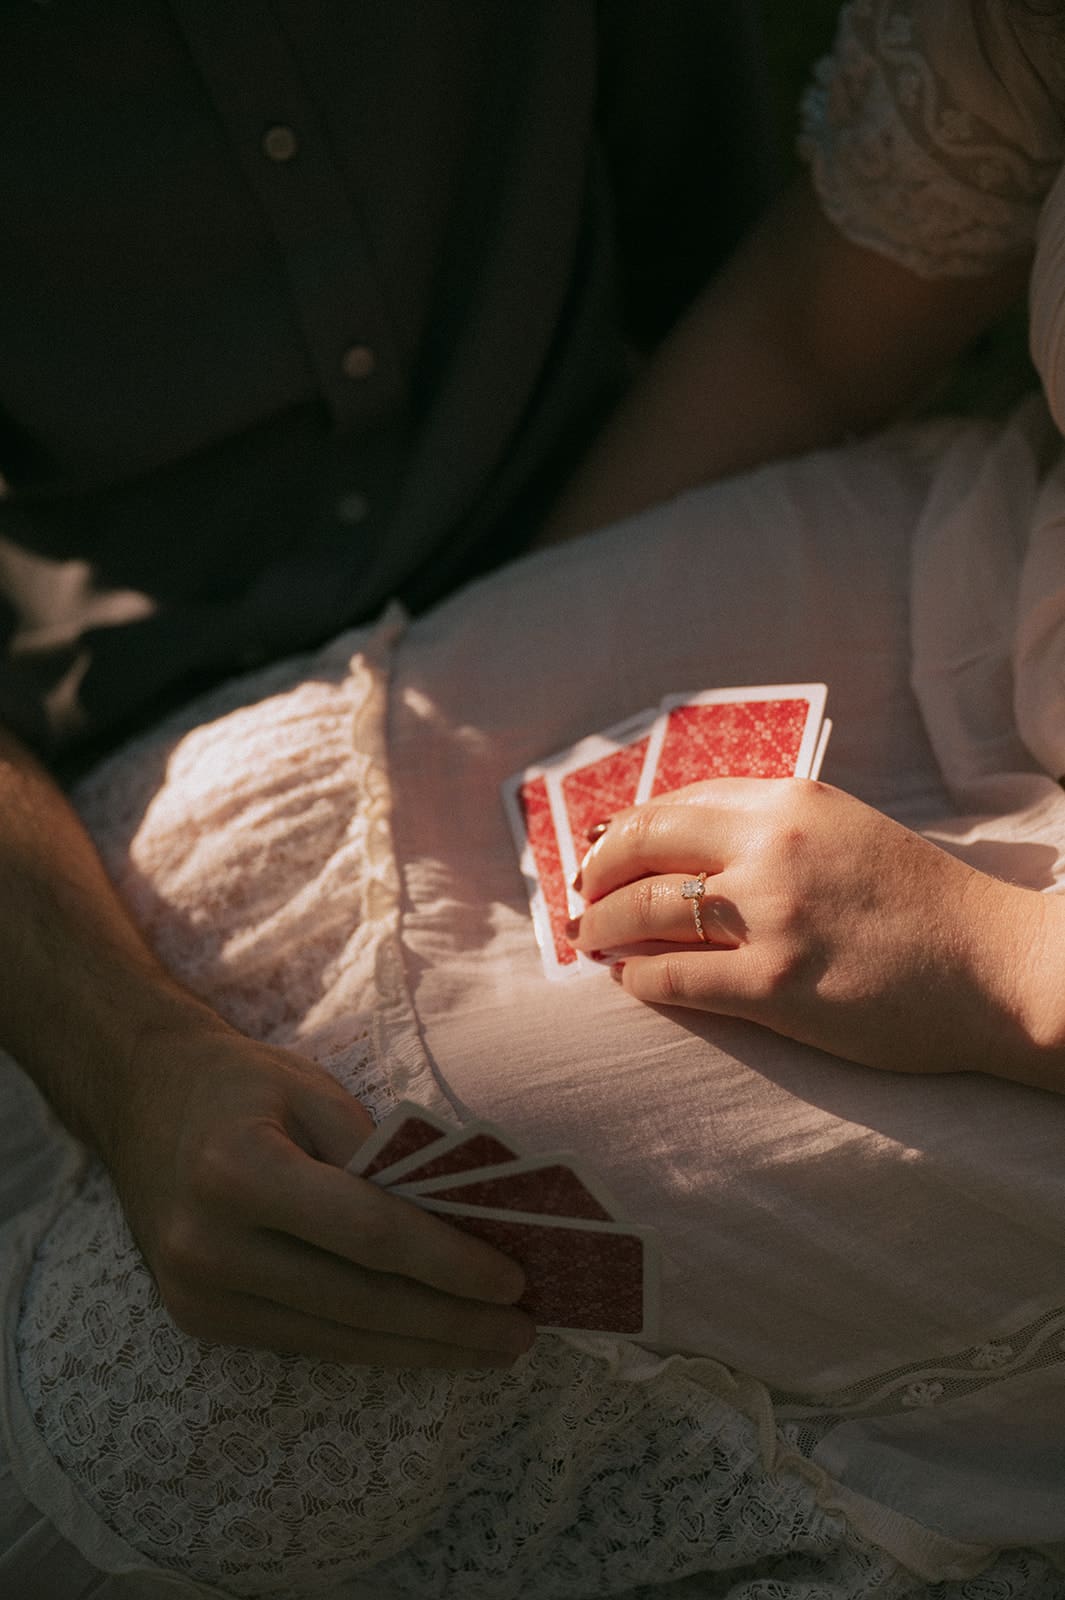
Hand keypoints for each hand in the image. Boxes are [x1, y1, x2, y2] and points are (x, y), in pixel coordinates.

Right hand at [103, 1015, 533, 1367]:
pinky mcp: (199, 1320)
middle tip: (521, 1333)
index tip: (511, 1281)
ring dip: (421, 1347)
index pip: (368, 1233)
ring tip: (490, 1347)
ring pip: (336, 1336)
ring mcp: (198, 1293)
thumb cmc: (239, 1085)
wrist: (140, 1101)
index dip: (446, 1263)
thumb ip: (379, 1153)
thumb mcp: (311, 1089)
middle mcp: (209, 1244)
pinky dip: (372, 1342)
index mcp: (239, 1172)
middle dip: (449, 1323)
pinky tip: (424, 1340)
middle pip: (358, 1300)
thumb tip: (461, 1220)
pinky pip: (305, 1339)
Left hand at [570, 778, 1053, 1081]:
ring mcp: (769, 917)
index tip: (604, 852)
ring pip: (643, 911)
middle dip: (595, 872)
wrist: (995, 967)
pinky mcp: (772, 986)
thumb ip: (772, 827)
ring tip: (590, 940)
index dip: (625, 829)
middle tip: (580, 896)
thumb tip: (684, 848)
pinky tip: (629, 981)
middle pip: (641, 845)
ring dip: (601, 926)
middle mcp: (771, 847)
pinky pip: (671, 978)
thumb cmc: (922, 903)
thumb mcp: (846, 831)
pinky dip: (636, 979)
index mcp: (790, 800)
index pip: (674, 801)